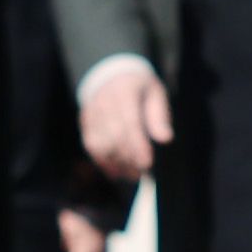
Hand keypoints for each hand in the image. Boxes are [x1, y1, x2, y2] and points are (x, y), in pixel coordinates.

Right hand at [78, 63, 171, 191]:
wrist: (112, 76)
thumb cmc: (139, 89)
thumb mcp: (155, 95)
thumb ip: (159, 116)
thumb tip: (165, 138)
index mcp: (125, 90)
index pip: (129, 121)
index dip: (137, 144)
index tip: (147, 163)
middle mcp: (104, 101)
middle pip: (114, 135)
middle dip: (129, 157)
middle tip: (143, 173)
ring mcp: (92, 112)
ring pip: (100, 144)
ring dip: (117, 163)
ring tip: (133, 174)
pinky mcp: (86, 123)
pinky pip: (92, 147)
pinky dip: (104, 162)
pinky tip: (117, 172)